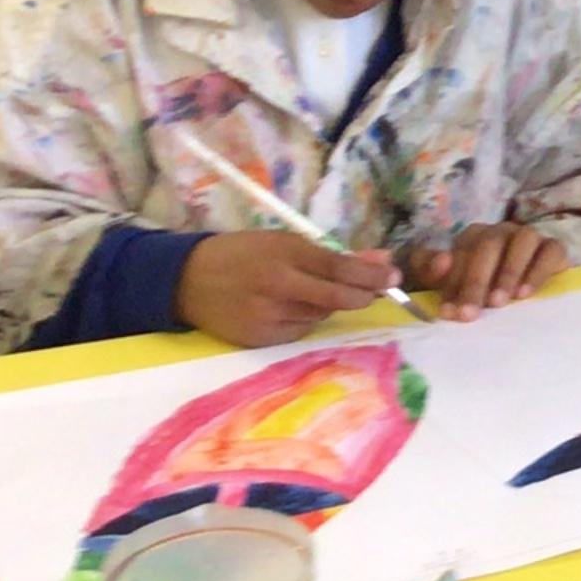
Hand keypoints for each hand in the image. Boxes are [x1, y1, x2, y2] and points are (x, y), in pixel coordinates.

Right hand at [175, 231, 400, 345]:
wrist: (187, 280)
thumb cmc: (242, 253)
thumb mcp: (284, 241)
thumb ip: (331, 253)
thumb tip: (380, 260)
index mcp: (284, 254)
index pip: (338, 267)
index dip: (370, 274)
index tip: (393, 275)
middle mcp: (278, 286)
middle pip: (335, 297)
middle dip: (364, 295)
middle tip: (379, 290)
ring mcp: (268, 316)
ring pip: (319, 316)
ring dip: (329, 306)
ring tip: (314, 291)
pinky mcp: (259, 338)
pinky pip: (299, 331)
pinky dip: (306, 320)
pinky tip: (294, 308)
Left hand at [402, 224, 567, 319]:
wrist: (528, 293)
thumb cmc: (483, 289)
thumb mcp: (452, 283)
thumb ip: (433, 271)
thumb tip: (441, 261)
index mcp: (474, 236)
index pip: (462, 253)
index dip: (453, 283)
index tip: (449, 312)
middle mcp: (502, 231)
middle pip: (489, 246)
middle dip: (477, 282)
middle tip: (470, 314)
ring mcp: (529, 237)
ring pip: (523, 240)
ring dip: (508, 271)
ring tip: (499, 303)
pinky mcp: (555, 248)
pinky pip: (551, 251)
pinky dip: (538, 271)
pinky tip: (525, 294)